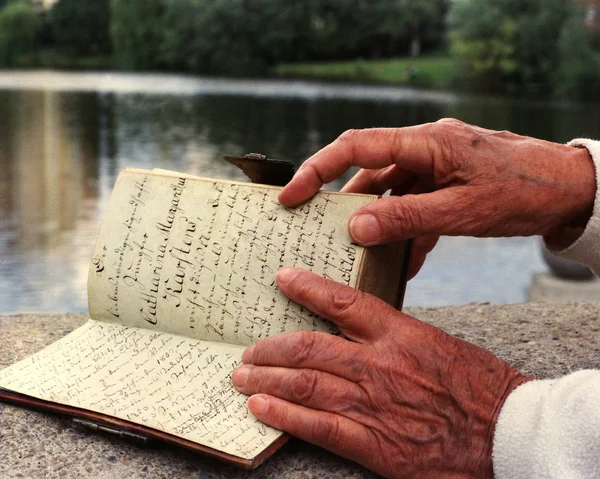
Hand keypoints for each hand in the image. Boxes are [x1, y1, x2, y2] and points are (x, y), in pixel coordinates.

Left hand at [232, 267, 530, 478]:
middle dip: (271, 347)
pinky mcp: (374, 444)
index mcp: (398, 333)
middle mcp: (378, 364)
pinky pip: (319, 427)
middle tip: (248, 349)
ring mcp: (373, 404)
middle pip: (309, 346)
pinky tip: (261, 409)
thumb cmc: (479, 385)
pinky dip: (285, 416)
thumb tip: (359, 325)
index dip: (307, 288)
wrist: (508, 433)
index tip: (283, 278)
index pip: (342, 301)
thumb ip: (395, 334)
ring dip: (267, 378)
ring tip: (241, 376)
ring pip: (305, 383)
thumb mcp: (437, 342)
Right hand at [278, 119, 595, 277]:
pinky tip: (403, 260)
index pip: (357, 146)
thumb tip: (356, 227)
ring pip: (389, 189)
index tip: (291, 195)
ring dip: (374, 219)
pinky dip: (405, 229)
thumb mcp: (462, 212)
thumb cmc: (523, 192)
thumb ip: (406, 218)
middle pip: (367, 168)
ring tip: (359, 252)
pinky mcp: (446, 181)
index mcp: (426, 143)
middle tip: (314, 227)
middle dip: (340, 199)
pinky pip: (414, 203)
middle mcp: (425, 147)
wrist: (570, 188)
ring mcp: (435, 164)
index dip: (317, 169)